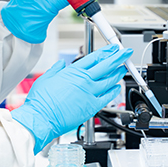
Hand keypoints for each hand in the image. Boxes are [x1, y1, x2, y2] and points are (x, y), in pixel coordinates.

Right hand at [11, 44, 131, 153]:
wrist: (42, 118)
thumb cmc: (41, 101)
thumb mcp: (45, 78)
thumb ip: (56, 69)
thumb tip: (61, 64)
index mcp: (73, 72)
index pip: (94, 58)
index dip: (106, 52)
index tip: (112, 48)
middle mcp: (84, 80)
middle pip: (106, 66)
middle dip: (118, 57)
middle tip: (126, 52)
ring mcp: (90, 93)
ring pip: (109, 80)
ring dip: (118, 73)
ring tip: (124, 68)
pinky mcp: (92, 107)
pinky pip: (107, 97)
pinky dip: (114, 91)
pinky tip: (117, 87)